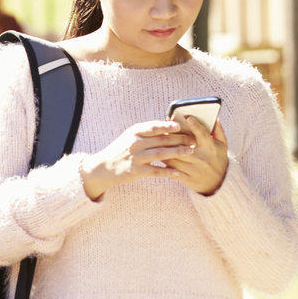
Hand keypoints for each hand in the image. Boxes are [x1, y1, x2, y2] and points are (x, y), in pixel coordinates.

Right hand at [78, 120, 196, 200]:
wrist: (104, 167)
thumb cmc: (120, 149)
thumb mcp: (129, 136)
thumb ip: (146, 131)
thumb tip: (166, 125)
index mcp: (134, 132)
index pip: (154, 126)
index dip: (168, 126)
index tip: (180, 126)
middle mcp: (135, 143)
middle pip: (162, 139)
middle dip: (179, 139)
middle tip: (193, 139)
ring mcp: (136, 157)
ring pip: (162, 153)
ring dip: (178, 152)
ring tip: (190, 151)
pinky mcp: (137, 171)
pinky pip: (157, 170)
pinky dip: (169, 171)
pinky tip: (180, 173)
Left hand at [164, 117, 229, 195]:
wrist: (219, 183)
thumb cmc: (218, 159)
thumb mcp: (223, 145)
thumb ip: (218, 131)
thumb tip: (214, 117)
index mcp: (210, 147)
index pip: (203, 134)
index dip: (195, 125)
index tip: (187, 117)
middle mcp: (202, 158)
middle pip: (183, 145)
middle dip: (172, 137)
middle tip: (162, 128)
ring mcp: (194, 169)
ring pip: (175, 158)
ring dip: (165, 150)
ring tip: (156, 142)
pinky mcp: (188, 179)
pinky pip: (173, 170)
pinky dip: (165, 163)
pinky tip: (159, 157)